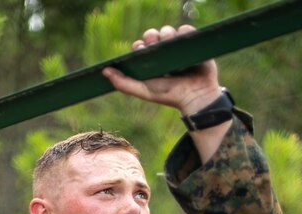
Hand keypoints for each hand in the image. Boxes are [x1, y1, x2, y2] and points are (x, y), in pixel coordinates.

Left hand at [102, 25, 220, 116]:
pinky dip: (183, 33)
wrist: (196, 97)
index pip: (141, 45)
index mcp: (151, 63)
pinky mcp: (192, 43)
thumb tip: (105, 72)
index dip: (140, 45)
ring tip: (171, 49)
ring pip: (168, 30)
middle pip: (152, 34)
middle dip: (152, 37)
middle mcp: (163, 54)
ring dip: (167, 35)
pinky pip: (185, 29)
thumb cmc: (170, 95)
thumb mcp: (144, 90)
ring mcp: (178, 48)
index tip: (141, 49)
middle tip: (155, 46)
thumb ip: (124, 84)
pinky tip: (183, 45)